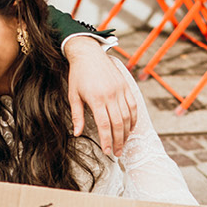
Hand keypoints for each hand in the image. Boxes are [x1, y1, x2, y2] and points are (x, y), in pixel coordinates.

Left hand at [65, 38, 136, 155]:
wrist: (88, 52)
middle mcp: (110, 95)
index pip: (104, 125)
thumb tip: (77, 134)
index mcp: (96, 98)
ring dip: (126, 133)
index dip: (107, 140)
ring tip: (123, 144)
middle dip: (118, 141)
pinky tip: (130, 129)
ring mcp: (119, 90)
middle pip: (118, 124)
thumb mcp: (73, 95)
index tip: (107, 152)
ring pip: (127, 116)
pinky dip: (133, 119)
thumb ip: (77, 115)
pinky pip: (133, 106)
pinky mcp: (125, 86)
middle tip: (117, 153)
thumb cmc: (78, 75)